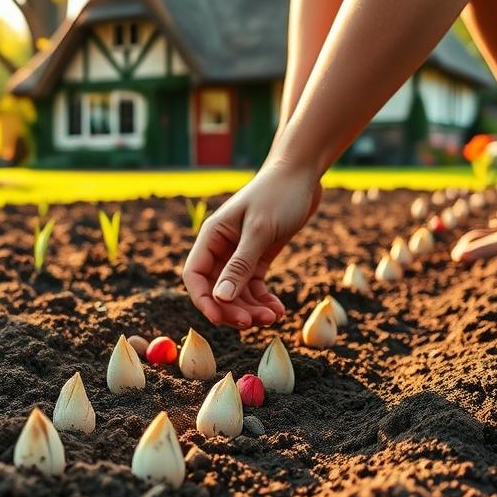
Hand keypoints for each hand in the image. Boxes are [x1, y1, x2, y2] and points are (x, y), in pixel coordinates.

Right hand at [183, 162, 321, 327]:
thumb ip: (239, 265)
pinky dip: (264, 301)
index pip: (195, 275)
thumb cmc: (278, 195)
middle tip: (253, 323)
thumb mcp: (260, 230)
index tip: (219, 318)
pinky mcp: (259, 258)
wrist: (302, 174)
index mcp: (211, 236)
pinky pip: (255, 287)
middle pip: (216, 289)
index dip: (203, 299)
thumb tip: (219, 298)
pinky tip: (278, 310)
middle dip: (232, 309)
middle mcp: (221, 248)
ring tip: (273, 317)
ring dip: (251, 309)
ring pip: (237, 292)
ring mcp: (240, 254)